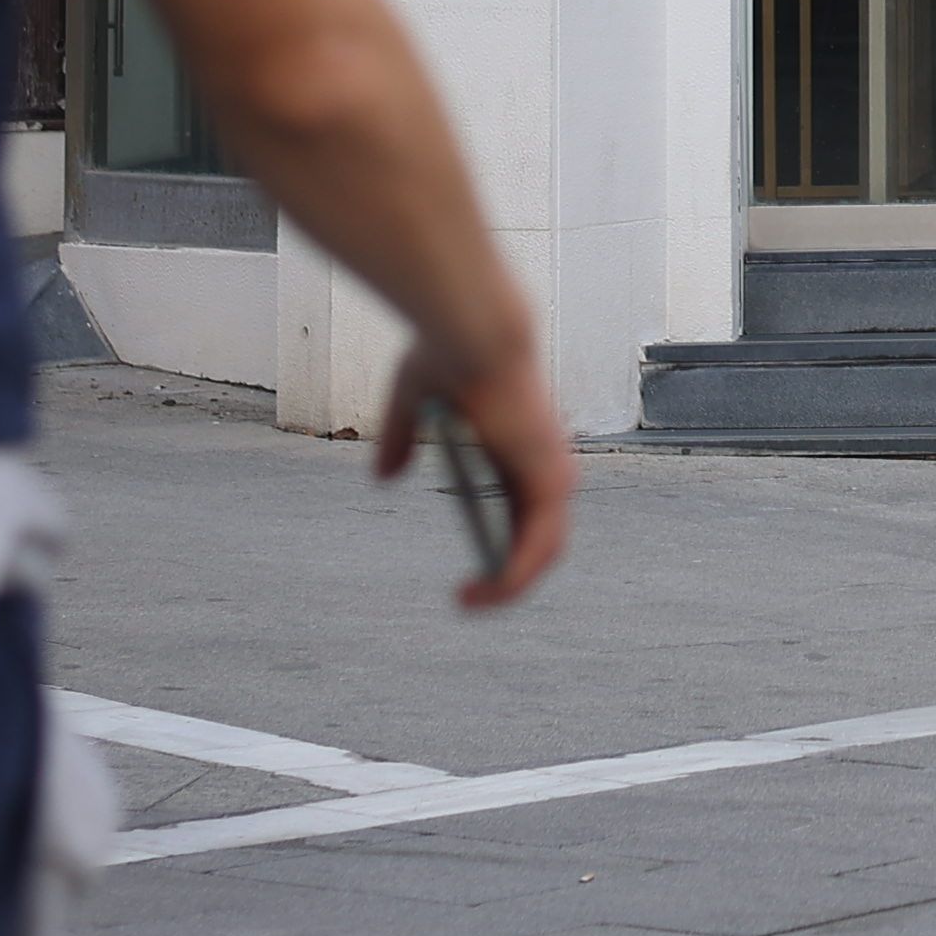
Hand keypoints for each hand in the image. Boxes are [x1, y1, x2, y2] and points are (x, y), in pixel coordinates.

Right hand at [373, 333, 579, 612]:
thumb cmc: (445, 355)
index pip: (522, 508)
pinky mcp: (548, 479)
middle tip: (471, 595)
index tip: (475, 569)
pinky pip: (537, 546)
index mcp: (517, 446)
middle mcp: (542, 463)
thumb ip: (401, 440)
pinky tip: (486, 593)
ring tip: (471, 603)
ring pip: (543, 549)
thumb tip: (383, 479)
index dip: (503, 541)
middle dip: (508, 570)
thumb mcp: (412, 402)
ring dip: (511, 584)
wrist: (471, 332)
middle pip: (537, 535)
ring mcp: (551, 471)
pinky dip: (514, 576)